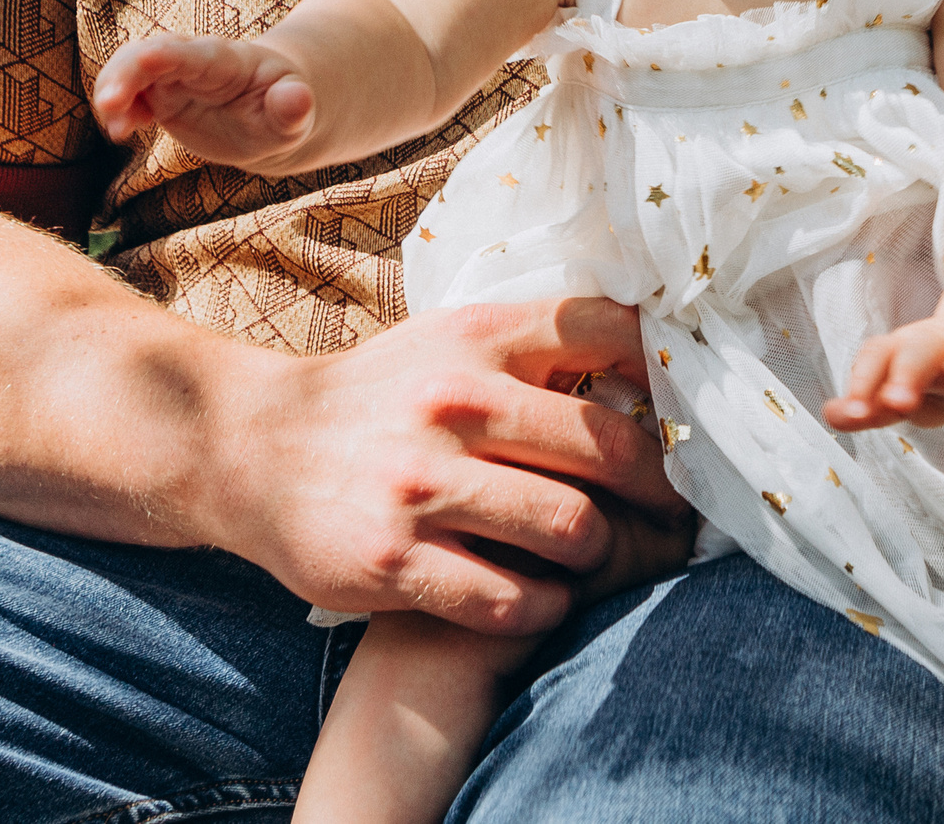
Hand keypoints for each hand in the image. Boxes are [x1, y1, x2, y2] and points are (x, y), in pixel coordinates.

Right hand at [93, 30, 315, 167]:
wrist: (272, 113)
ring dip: (112, 94)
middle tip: (109, 106)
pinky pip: (127, 94)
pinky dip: (117, 110)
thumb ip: (294, 107)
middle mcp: (191, 62)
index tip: (144, 59)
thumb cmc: (285, 108)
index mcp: (225, 61)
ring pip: (129, 71)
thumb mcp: (296, 113)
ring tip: (118, 129)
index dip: (167, 54)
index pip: (192, 53)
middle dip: (124, 74)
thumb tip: (298, 99)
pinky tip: (123, 131)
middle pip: (148, 55)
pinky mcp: (159, 96)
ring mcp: (171, 77)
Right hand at [207, 297, 693, 635]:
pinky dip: (546, 608)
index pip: (610, 335)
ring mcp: (421, 485)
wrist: (252, 448)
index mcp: (476, 339)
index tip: (691, 419)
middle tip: (674, 515)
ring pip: (573, 531)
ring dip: (603, 556)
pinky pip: (513, 600)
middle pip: (612, 449)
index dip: (670, 381)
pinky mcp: (393, 562)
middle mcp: (453, 403)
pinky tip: (543, 598)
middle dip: (659, 491)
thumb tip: (659, 359)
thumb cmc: (380, 397)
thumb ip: (540, 344)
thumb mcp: (451, 340)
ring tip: (598, 559)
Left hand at [825, 313, 943, 430]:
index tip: (850, 413)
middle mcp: (939, 346)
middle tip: (897, 400)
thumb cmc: (934, 378)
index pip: (877, 357)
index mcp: (904, 351)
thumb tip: (832, 415)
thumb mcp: (900, 394)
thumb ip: (869, 407)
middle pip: (920, 351)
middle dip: (907, 372)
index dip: (862, 382)